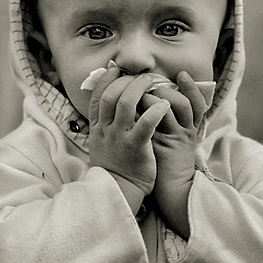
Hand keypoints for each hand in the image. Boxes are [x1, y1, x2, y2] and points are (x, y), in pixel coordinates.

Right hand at [88, 63, 170, 206]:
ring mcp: (120, 138)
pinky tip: (164, 105)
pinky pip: (146, 123)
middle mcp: (106, 130)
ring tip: (153, 83)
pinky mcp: (136, 147)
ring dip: (140, 89)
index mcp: (97, 129)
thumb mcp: (102, 145)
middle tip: (141, 77)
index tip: (115, 68)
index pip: (97, 97)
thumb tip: (112, 106)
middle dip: (126, 81)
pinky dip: (155, 110)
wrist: (119, 193)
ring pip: (126, 103)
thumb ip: (106, 125)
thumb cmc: (115, 169)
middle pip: (111, 95)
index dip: (106, 80)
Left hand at [147, 71, 206, 238]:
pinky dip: (147, 110)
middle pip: (185, 102)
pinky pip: (156, 122)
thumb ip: (167, 120)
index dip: (192, 88)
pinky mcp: (165, 146)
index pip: (197, 103)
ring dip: (156, 97)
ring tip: (143, 93)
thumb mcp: (171, 139)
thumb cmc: (167, 164)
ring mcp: (177, 139)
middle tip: (151, 83)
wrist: (170, 191)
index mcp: (190, 128)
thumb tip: (151, 98)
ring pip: (173, 108)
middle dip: (168, 90)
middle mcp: (187, 132)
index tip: (183, 75)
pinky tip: (137, 107)